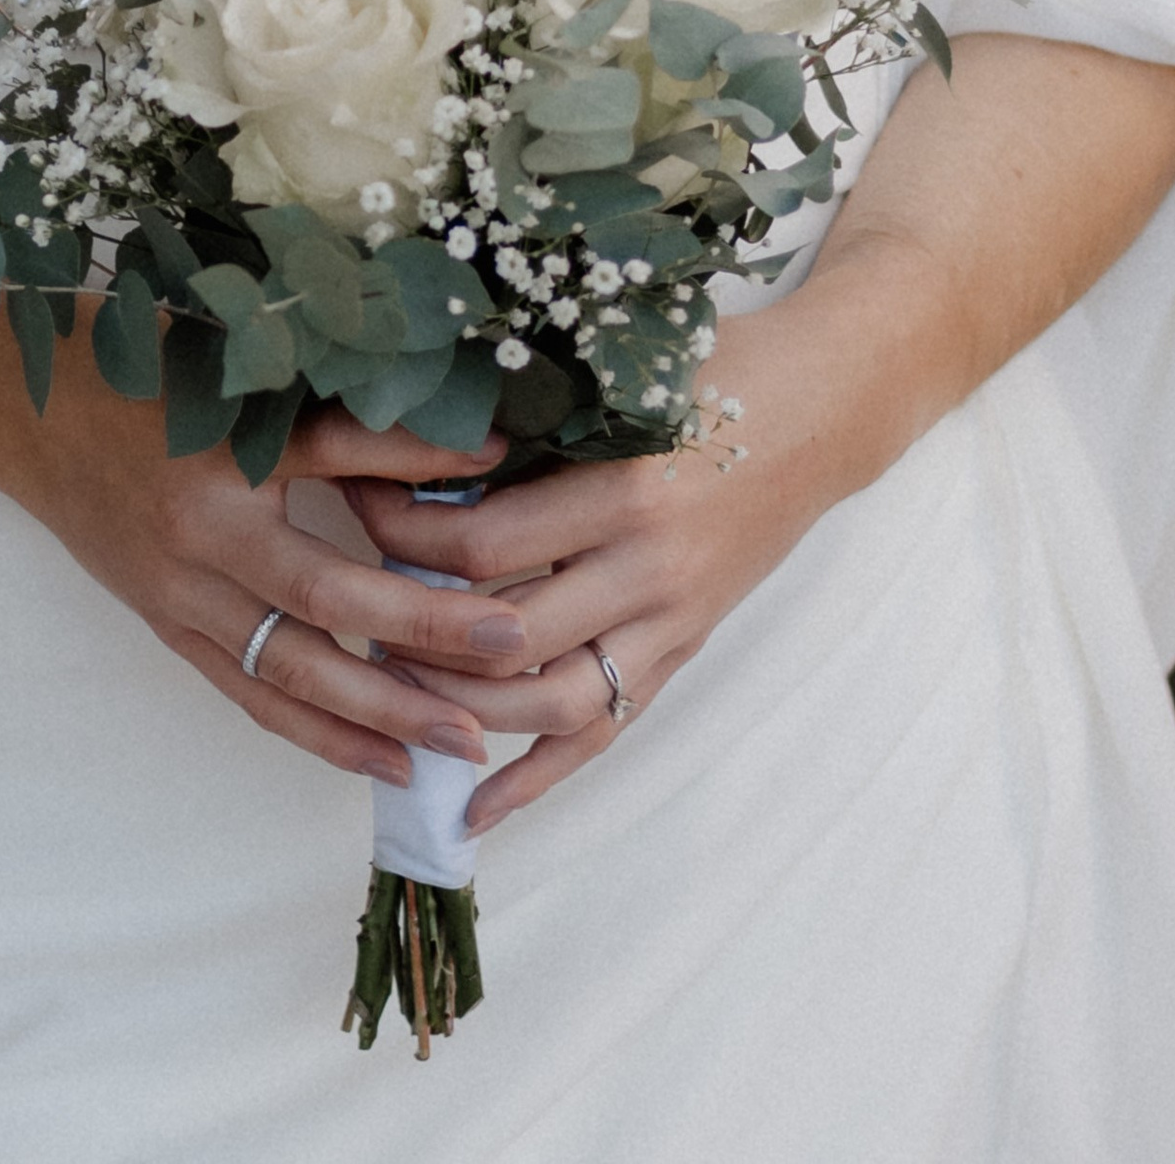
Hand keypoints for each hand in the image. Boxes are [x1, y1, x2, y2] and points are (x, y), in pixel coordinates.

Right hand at [0, 318, 530, 789]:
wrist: (23, 408)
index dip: (421, 454)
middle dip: (422, 628)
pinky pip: (249, 694)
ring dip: (380, 710)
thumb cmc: (138, 361)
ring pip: (289, 667)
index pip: (337, 453)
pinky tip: (383, 759)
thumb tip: (448, 411)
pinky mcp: (167, 626)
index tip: (508, 462)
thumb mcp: (228, 351)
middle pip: (324, 592)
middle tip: (512, 647)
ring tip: (463, 740)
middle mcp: (198, 529)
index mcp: (217, 444)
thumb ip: (324, 388)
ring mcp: (178, 590)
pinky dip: (317, 733)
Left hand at [341, 244, 940, 832]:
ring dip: (461, 707)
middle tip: (351, 595)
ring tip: (387, 687)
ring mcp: (671, 623)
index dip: (403, 532)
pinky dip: (536, 779)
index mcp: (628, 490)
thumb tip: (414, 432)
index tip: (353, 496)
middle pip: (503, 633)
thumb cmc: (715, 368)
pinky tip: (474, 807)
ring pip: (549, 703)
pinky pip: (602, 734)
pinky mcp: (682, 653)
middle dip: (413, 622)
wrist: (823, 410)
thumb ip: (536, 411)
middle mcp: (650, 571)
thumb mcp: (624, 372)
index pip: (485, 544)